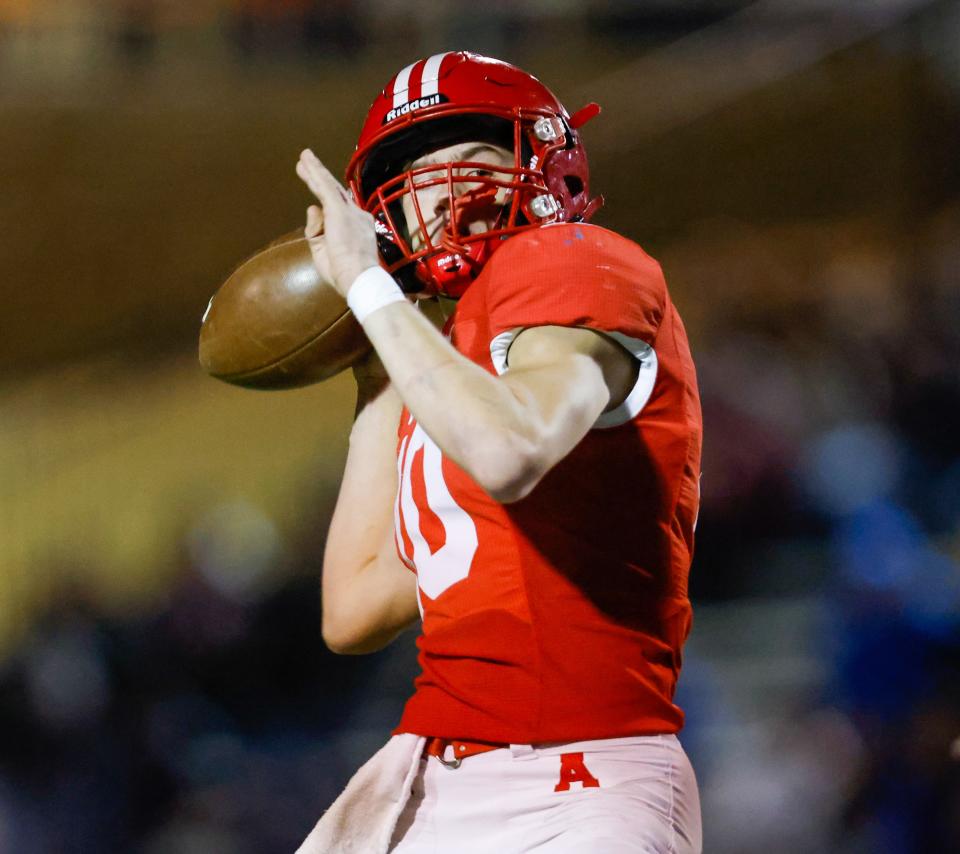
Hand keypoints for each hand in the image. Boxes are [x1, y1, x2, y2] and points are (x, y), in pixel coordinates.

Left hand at [296, 148, 380, 297]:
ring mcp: (349, 212)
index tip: (319, 191)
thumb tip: (311, 207)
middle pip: (335, 192)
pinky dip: (315, 173)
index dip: (328, 199)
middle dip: (320, 178)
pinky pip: (325, 187)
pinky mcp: (339, 211)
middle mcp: (356, 216)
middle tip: (307, 164)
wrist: (360, 278)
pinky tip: (306, 161)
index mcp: (357, 228)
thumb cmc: (345, 273)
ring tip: (303, 158)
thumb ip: (316, 229)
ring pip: (328, 186)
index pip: (340, 210)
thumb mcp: (323, 250)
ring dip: (315, 171)